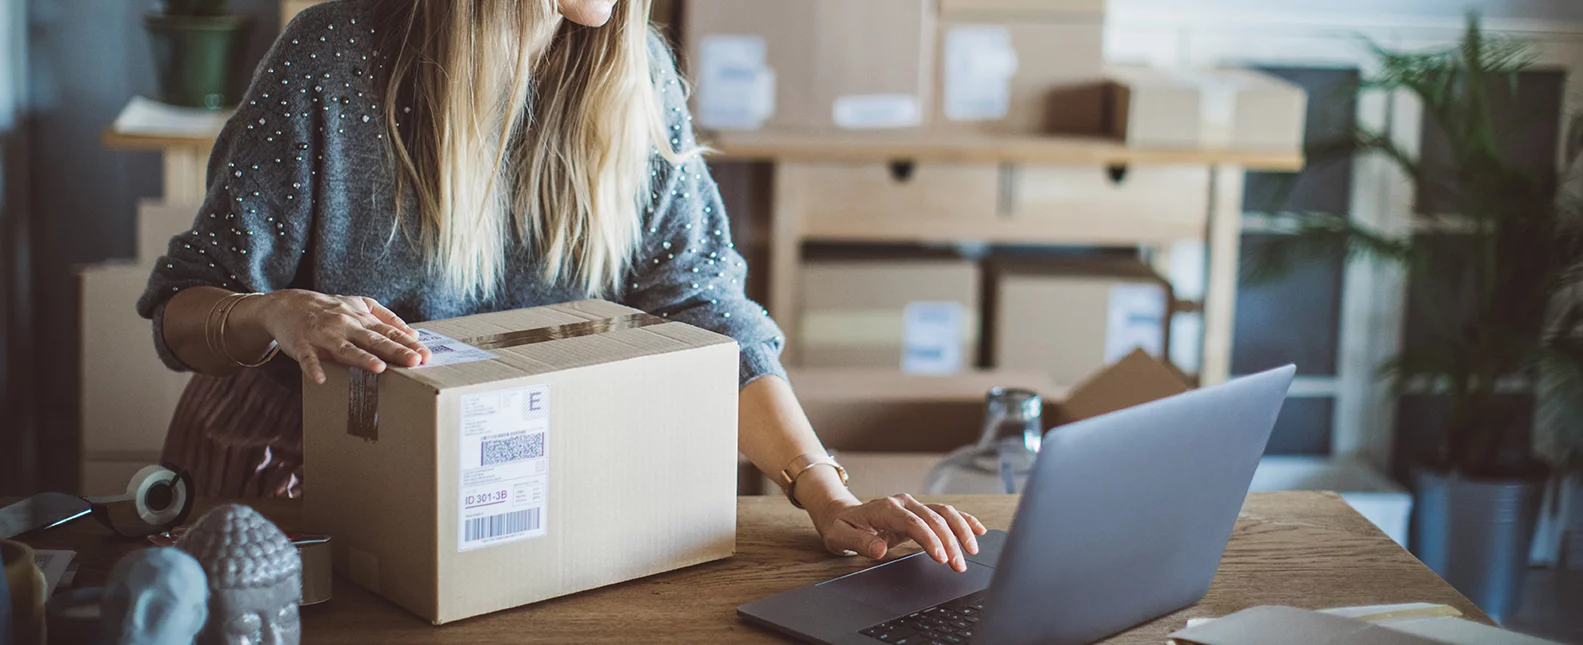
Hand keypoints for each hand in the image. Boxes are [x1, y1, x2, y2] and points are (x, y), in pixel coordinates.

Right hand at [237, 290, 431, 383]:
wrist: (287, 304)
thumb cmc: (329, 308)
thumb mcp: (359, 305)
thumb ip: (386, 317)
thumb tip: (412, 333)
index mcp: (361, 319)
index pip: (389, 333)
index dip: (408, 344)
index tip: (426, 355)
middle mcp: (345, 325)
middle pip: (373, 340)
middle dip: (395, 351)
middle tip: (415, 361)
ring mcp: (323, 335)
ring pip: (345, 348)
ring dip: (361, 358)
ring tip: (379, 368)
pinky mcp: (301, 344)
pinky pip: (307, 358)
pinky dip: (313, 368)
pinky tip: (321, 379)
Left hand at [811, 495, 987, 572]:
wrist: (841, 515)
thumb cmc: (841, 527)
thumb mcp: (841, 537)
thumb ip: (860, 542)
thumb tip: (879, 549)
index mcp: (885, 507)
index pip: (913, 522)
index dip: (930, 539)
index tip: (941, 557)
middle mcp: (903, 502)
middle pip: (933, 519)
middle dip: (950, 542)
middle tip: (958, 565)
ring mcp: (913, 505)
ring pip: (944, 513)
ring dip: (961, 531)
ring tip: (972, 552)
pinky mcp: (920, 512)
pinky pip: (946, 514)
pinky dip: (963, 521)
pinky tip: (978, 530)